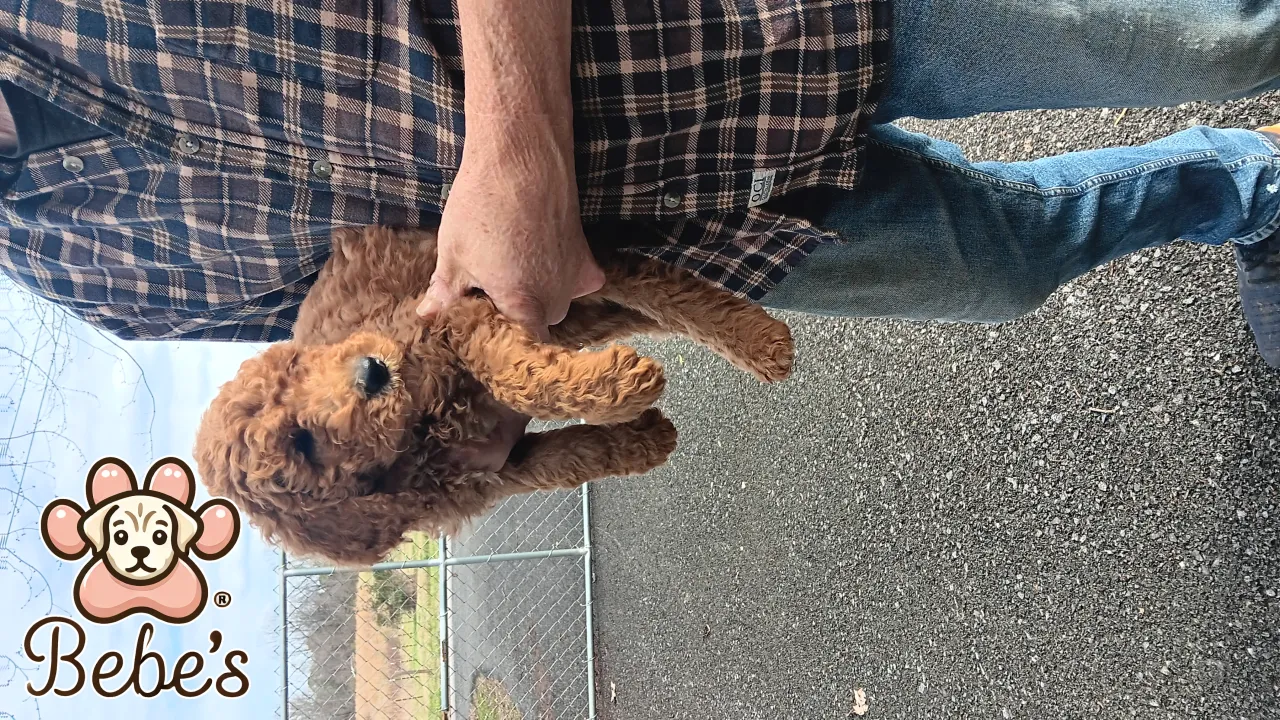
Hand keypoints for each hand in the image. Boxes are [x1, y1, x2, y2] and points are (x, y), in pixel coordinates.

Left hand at [416, 130, 603, 335]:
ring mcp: (575, 280)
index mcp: (522, 308)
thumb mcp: (453, 253)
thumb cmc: (483, 206)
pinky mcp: (587, 259)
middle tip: (482, 293)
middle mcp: (556, 301)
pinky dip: (560, 278)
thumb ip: (445, 294)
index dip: (497, 348)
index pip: (516, 349)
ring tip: (506, 267)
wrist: (523, 157)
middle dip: (509, 316)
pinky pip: (574, 283)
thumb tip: (428, 317)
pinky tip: (539, 258)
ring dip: (531, 296)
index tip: (478, 335)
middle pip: (532, 327)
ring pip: (551, 305)